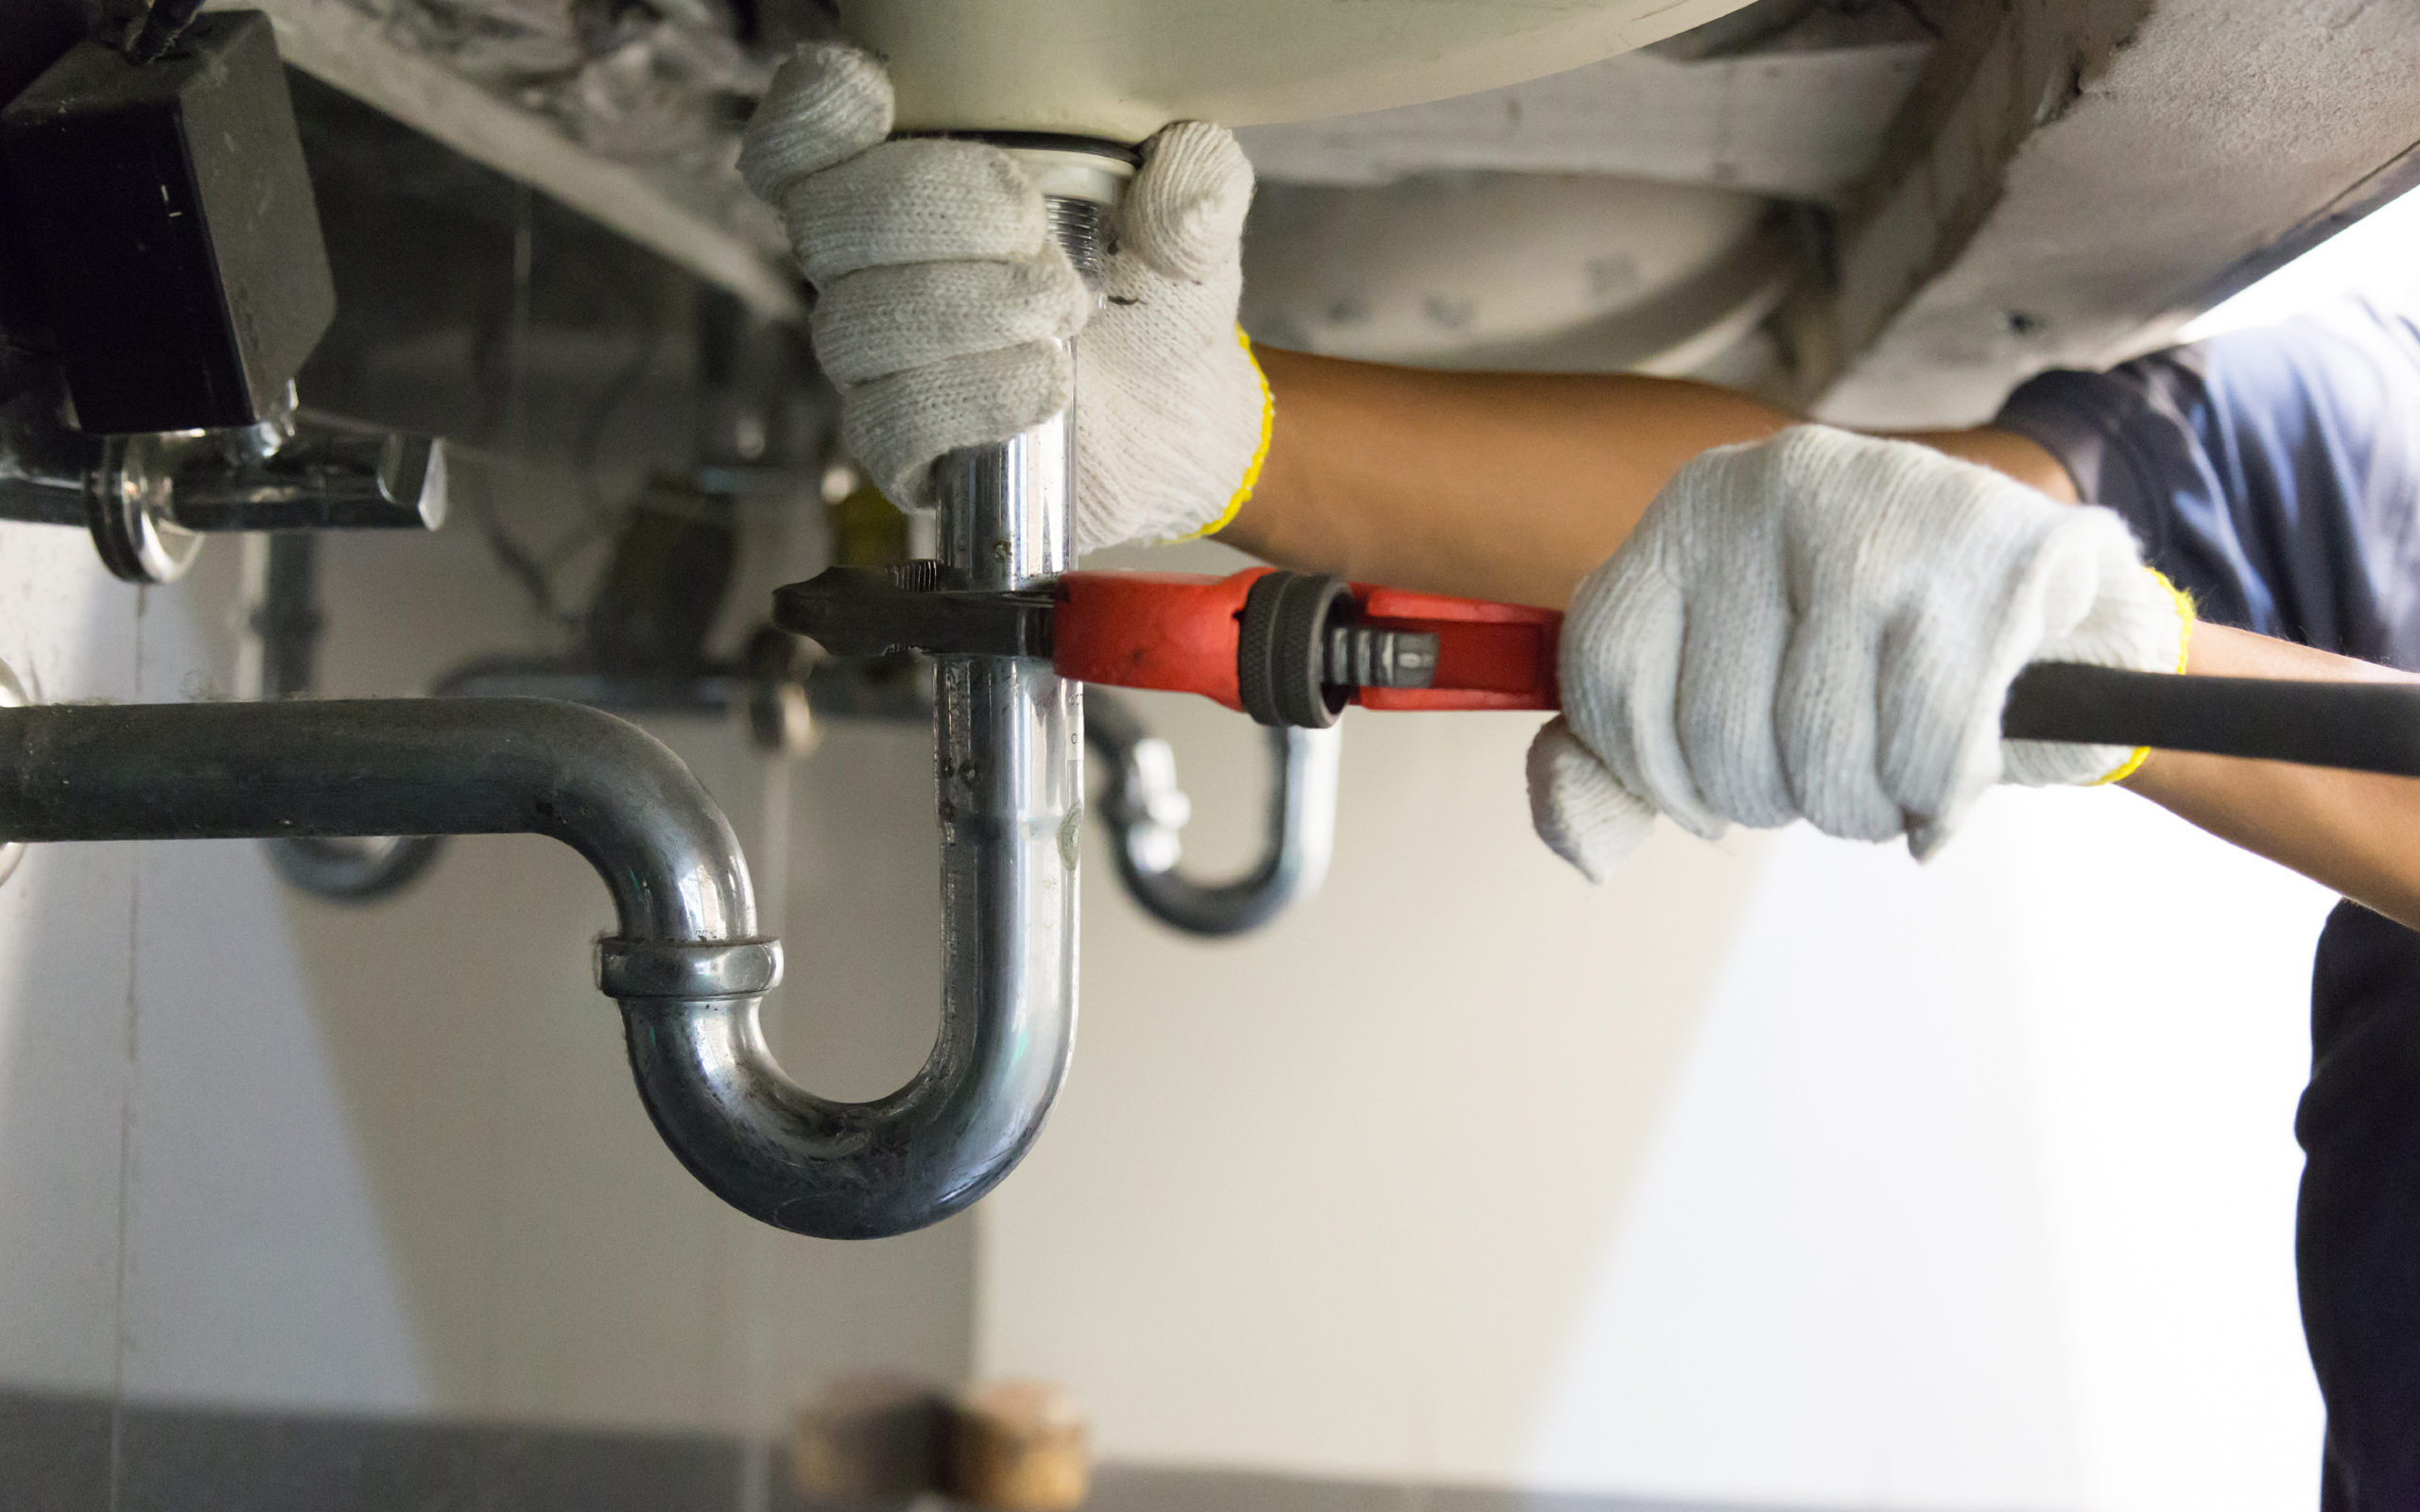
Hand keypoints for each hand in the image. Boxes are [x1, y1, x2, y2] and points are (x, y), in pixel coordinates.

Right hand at [740, 43, 1270, 555]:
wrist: (1182, 418)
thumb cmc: (1154, 299)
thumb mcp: (1188, 222)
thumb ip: (1193, 178)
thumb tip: (1180, 181)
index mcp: (908, 185)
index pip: (801, 147)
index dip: (810, 119)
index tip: (875, 98)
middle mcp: (870, 271)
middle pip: (824, 222)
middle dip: (929, 210)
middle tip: (1033, 230)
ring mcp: (879, 365)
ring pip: (856, 325)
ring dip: (964, 309)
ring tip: (1064, 312)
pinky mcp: (903, 452)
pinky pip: (888, 423)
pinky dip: (970, 397)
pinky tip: (1045, 385)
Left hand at [1528, 425, 2191, 879]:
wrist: (2057, 605)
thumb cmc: (1869, 658)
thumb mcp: (1726, 687)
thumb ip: (1622, 765)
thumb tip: (1586, 843)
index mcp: (1693, 507)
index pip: (1607, 669)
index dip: (1652, 770)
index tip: (1703, 794)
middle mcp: (1773, 486)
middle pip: (1715, 731)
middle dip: (1774, 795)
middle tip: (1827, 770)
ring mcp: (1884, 510)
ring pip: (1820, 751)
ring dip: (1860, 805)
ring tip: (1889, 771)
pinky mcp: (1992, 558)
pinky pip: (1925, 750)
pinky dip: (1935, 798)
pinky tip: (1945, 778)